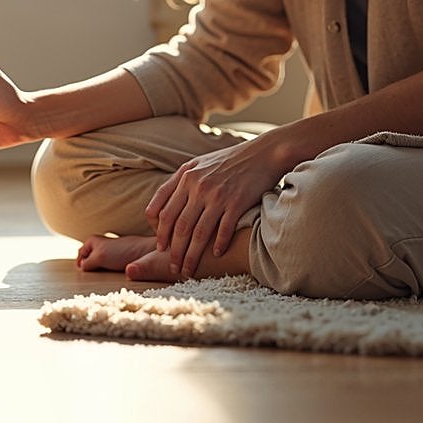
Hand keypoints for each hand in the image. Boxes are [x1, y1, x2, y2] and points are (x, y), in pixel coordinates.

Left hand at [145, 133, 287, 278]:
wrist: (264, 152)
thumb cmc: (229, 160)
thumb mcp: (199, 164)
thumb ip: (181, 182)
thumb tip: (163, 206)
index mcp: (185, 176)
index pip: (161, 208)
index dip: (158, 230)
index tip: (159, 247)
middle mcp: (197, 186)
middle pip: (178, 225)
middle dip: (173, 250)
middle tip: (172, 267)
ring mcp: (217, 195)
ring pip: (197, 232)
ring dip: (191, 255)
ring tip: (187, 270)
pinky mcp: (237, 202)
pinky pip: (223, 229)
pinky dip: (217, 245)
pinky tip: (215, 255)